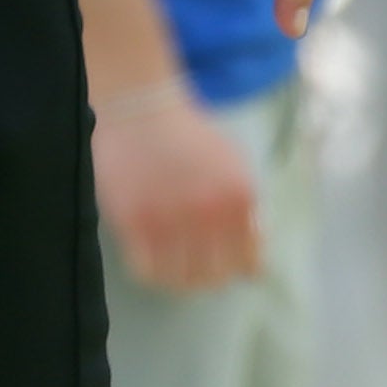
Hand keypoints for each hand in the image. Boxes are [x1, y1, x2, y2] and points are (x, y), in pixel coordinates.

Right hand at [93, 88, 261, 291]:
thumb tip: (253, 260)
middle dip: (205, 276)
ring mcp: (169, 220)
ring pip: (179, 279)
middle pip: (212, 276)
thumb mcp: (234, 168)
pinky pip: (145, 270)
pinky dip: (149, 271)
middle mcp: (208, 216)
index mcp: (238, 202)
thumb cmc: (189, 136)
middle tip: (192, 266)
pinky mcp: (133, 221)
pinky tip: (146, 257)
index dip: (233, 269)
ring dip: (176, 278)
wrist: (141, 107)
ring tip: (168, 264)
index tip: (220, 264)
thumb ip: (247, 212)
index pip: (246, 264)